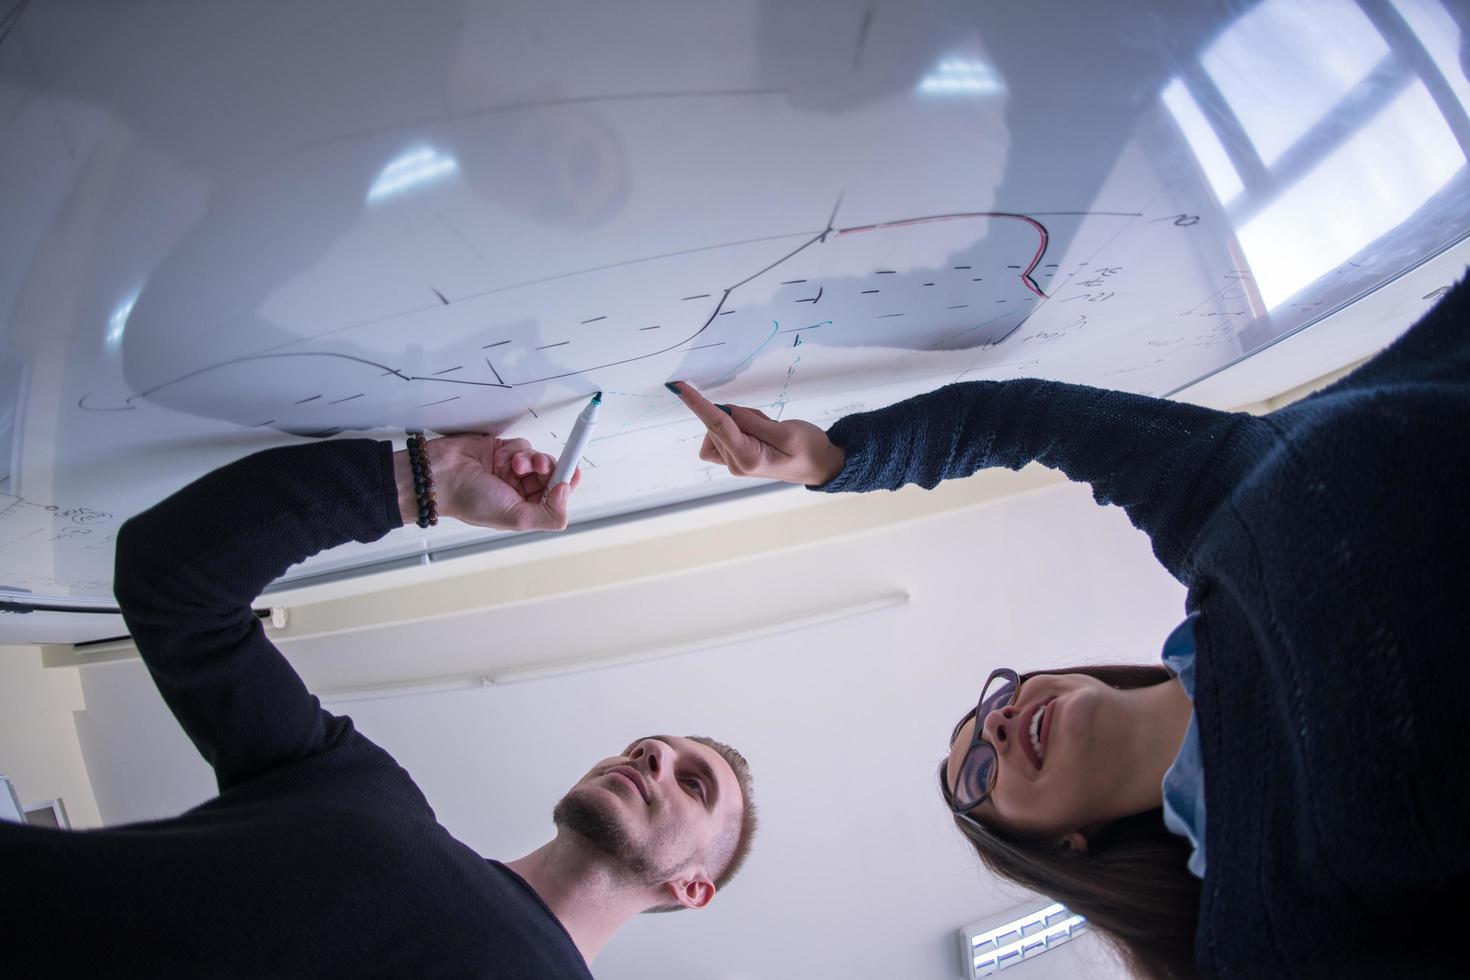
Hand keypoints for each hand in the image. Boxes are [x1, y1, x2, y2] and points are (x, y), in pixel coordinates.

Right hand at [394, 435, 580, 530]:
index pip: (555, 497)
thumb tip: (567, 493)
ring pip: (538, 459)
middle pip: (551, 475)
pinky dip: (517, 450)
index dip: (567, 484)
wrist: (440, 476)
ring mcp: (511, 471)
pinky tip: (505, 458)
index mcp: (524, 509)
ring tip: (518, 465)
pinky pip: (523, 445)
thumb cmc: (469, 500)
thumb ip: (548, 514)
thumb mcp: (516, 517)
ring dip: (532, 459)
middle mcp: (519, 491)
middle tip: (540, 468)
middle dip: (548, 469)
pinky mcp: (502, 452)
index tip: (573, 472)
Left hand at [668, 381, 844, 485]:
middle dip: (738, 414)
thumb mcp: (787, 431)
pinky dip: (736, 425)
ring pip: (719, 427)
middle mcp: (735, 463)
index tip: (679, 388)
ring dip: (739, 420)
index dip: (697, 403)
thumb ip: (751, 421)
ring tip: (768, 428)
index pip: (716, 425)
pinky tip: (757, 430)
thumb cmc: (810, 450)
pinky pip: (723, 433)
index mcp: (747, 458)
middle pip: (717, 424)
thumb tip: (724, 410)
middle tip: (767, 421)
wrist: (821, 465)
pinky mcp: (736, 456)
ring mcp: (734, 462)